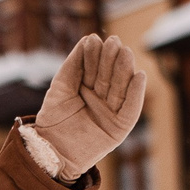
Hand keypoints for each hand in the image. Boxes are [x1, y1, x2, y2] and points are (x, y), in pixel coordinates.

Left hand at [31, 34, 146, 176]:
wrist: (51, 150)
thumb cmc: (52, 120)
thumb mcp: (61, 87)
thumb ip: (73, 64)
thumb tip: (88, 39)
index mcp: (88, 89)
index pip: (95, 68)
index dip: (95, 55)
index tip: (95, 39)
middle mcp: (102, 99)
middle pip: (110, 76)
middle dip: (111, 59)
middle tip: (113, 41)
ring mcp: (111, 113)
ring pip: (121, 88)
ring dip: (125, 70)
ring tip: (126, 52)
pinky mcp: (120, 128)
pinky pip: (131, 109)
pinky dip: (137, 93)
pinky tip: (139, 76)